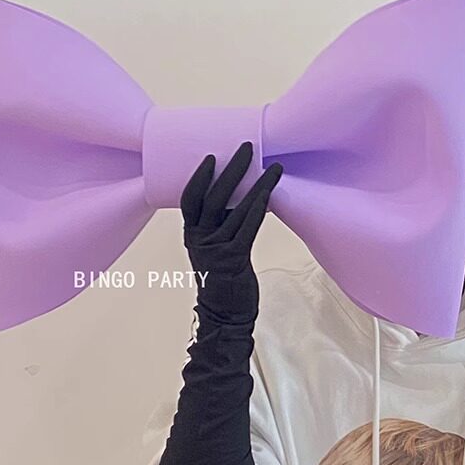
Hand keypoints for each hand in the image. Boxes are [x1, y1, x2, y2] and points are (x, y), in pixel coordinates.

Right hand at [180, 141, 282, 324]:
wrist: (225, 315)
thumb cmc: (224, 280)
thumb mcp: (216, 249)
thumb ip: (221, 226)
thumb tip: (241, 196)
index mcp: (192, 234)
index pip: (190, 199)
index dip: (200, 177)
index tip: (212, 156)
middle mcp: (200, 239)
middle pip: (213, 197)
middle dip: (232, 170)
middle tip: (247, 149)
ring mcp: (215, 249)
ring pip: (236, 209)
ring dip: (257, 186)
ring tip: (273, 168)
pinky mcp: (233, 259)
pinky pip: (247, 228)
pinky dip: (258, 209)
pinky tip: (269, 195)